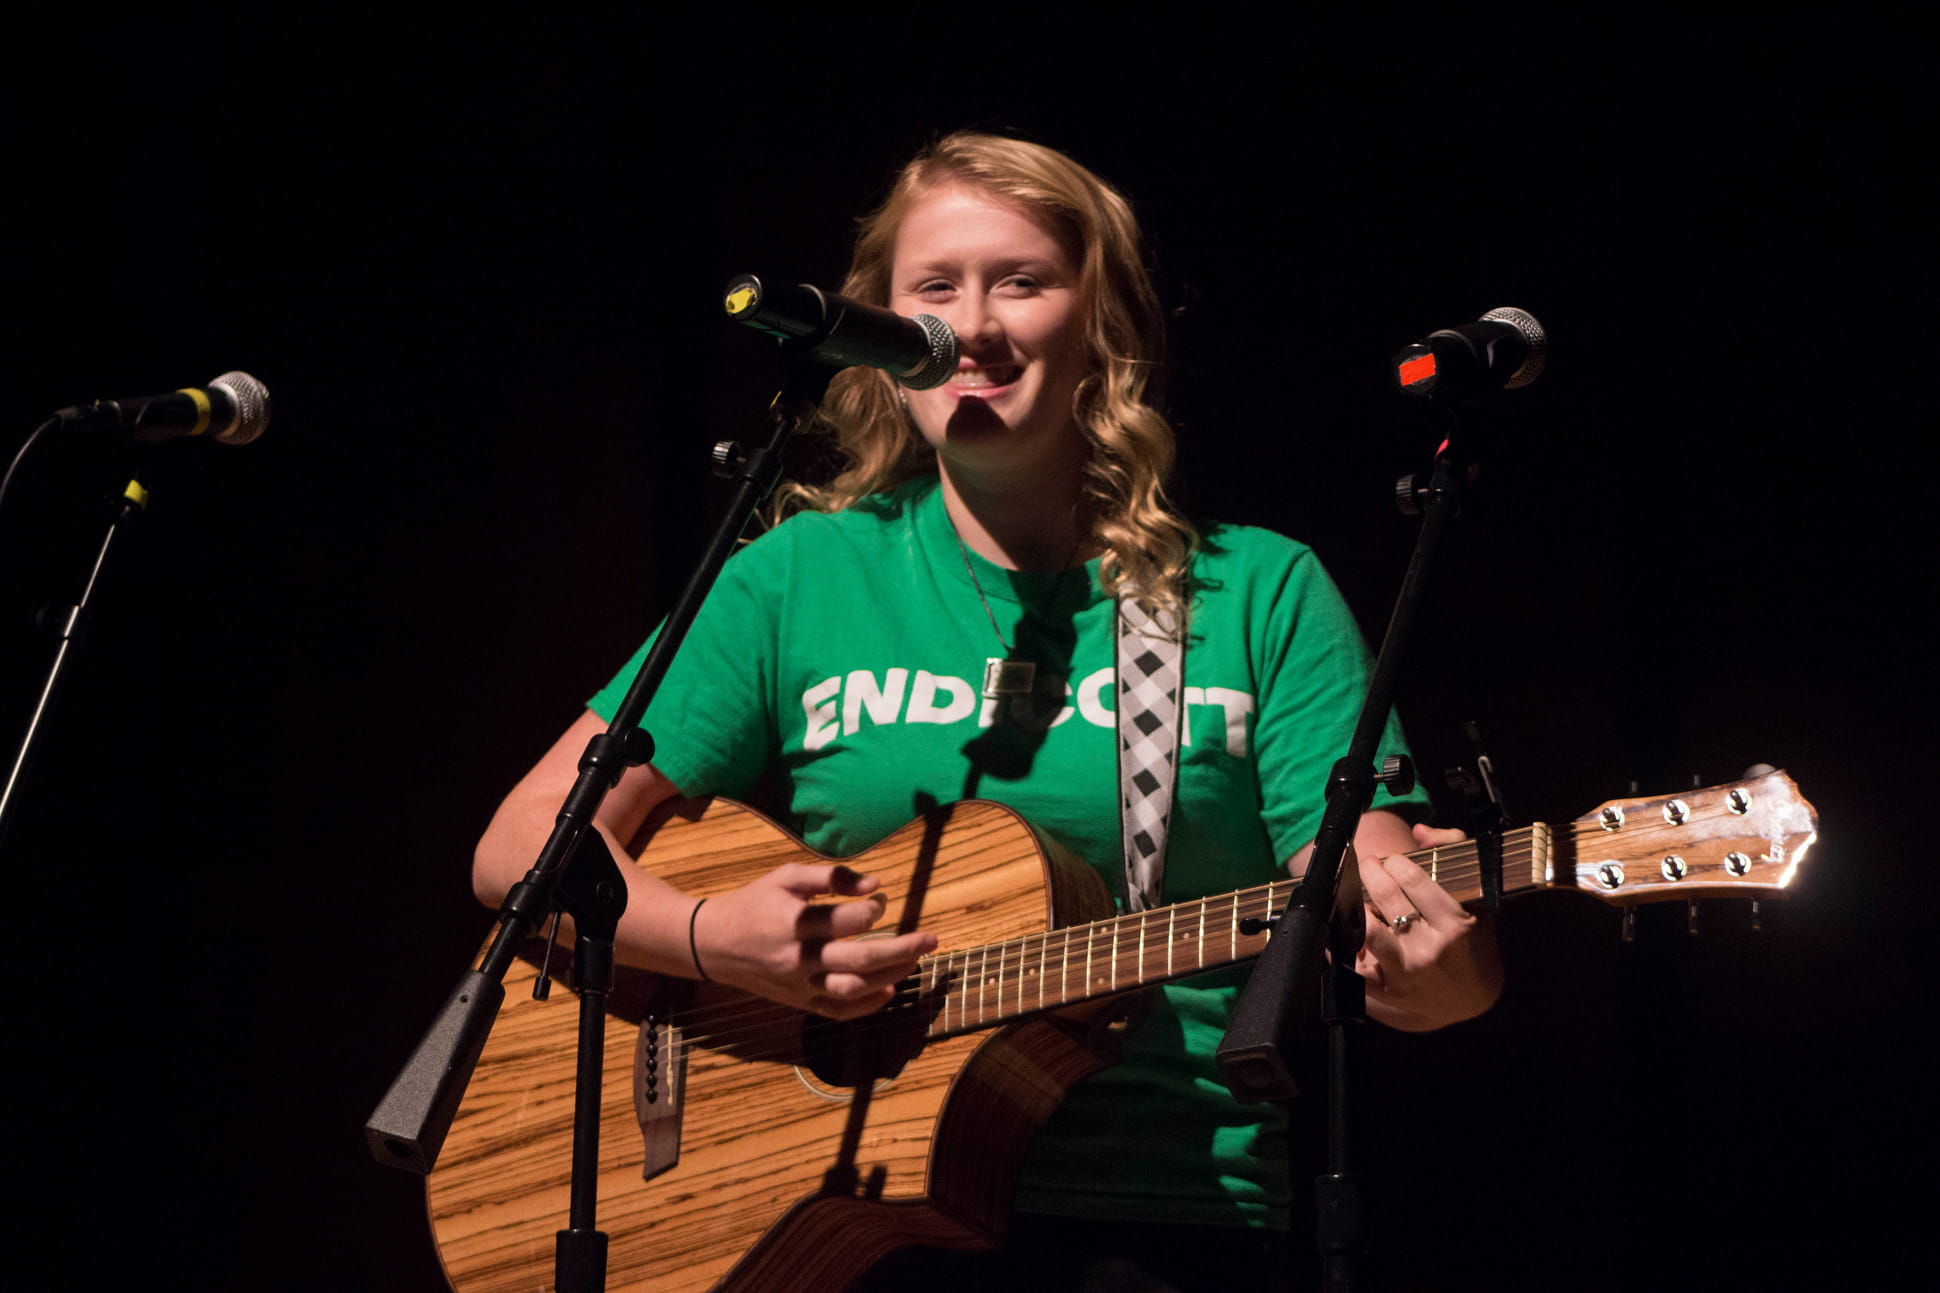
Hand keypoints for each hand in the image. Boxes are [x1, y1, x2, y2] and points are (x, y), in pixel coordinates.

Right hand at [691, 863, 936, 1019]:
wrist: (713, 944)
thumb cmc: (755, 903)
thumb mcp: (785, 877)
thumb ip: (830, 876)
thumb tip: (876, 883)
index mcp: (793, 921)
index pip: (845, 920)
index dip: (871, 910)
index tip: (880, 900)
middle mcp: (798, 957)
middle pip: (859, 958)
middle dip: (902, 948)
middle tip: (931, 938)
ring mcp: (799, 985)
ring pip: (854, 988)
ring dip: (891, 975)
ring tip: (915, 959)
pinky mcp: (800, 1003)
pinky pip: (838, 1011)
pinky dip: (868, 1005)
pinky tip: (890, 989)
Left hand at [1355, 824, 1502, 1031]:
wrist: (1471, 1001)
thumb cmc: (1472, 945)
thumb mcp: (1477, 901)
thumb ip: (1454, 853)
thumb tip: (1420, 831)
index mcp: (1453, 925)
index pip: (1414, 881)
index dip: (1396, 863)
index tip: (1393, 860)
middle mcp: (1428, 949)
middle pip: (1385, 897)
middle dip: (1371, 871)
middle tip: (1369, 865)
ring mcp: (1404, 973)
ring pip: (1366, 929)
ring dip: (1357, 906)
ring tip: (1360, 896)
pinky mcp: (1385, 991)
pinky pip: (1352, 964)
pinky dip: (1342, 943)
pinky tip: (1344, 928)